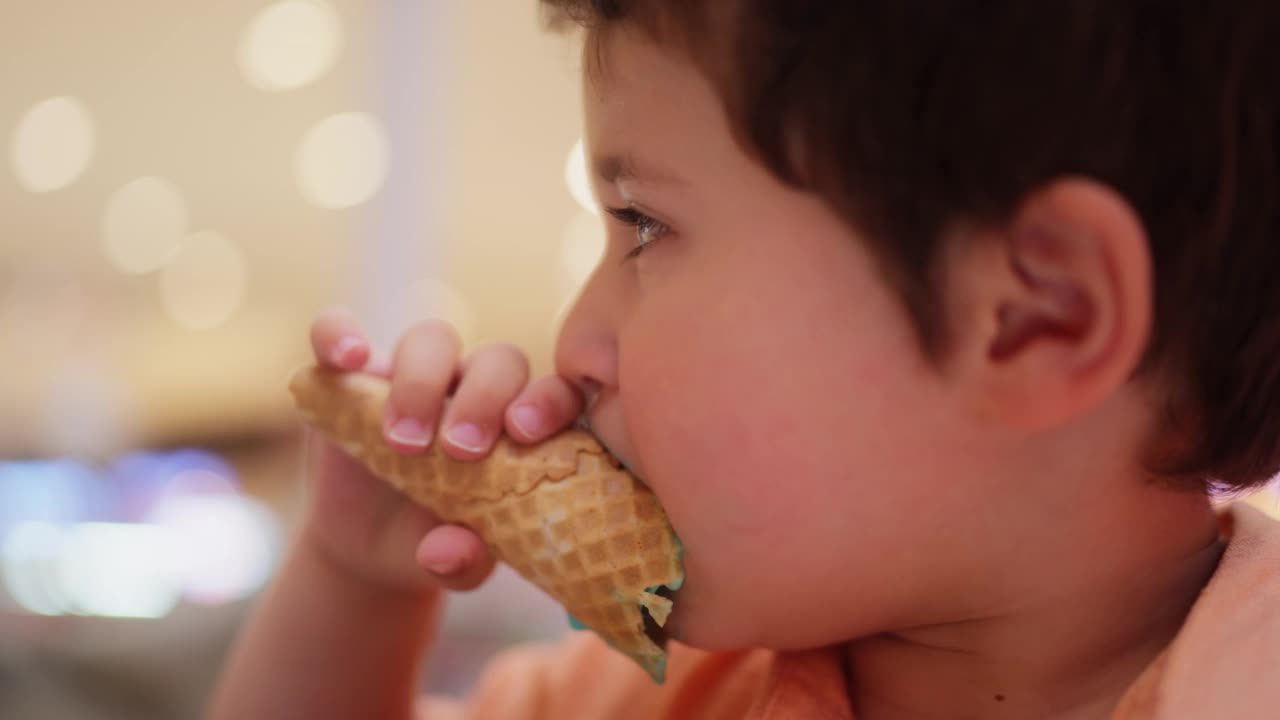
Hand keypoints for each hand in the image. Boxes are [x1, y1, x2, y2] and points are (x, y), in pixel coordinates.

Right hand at [301, 307, 585, 593]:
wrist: (370, 544)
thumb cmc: (434, 541)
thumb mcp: (454, 566)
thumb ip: (464, 562)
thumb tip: (455, 553)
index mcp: (519, 424)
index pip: (554, 393)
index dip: (549, 402)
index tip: (524, 434)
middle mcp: (474, 386)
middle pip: (496, 360)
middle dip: (482, 399)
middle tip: (460, 451)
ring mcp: (413, 372)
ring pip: (431, 340)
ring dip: (420, 382)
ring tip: (401, 442)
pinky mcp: (351, 371)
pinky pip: (339, 332)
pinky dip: (339, 334)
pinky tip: (346, 358)